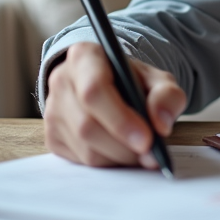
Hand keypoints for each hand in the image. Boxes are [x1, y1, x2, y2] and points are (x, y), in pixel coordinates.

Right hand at [43, 41, 186, 166]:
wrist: (111, 85)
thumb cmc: (132, 81)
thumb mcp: (157, 79)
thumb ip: (167, 96)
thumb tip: (161, 125)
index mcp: (84, 56)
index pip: (94, 90)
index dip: (120, 119)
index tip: (147, 140)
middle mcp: (61, 81)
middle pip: (87, 125)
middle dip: (125, 146)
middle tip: (152, 154)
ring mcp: (53, 111)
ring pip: (85, 149)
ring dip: (119, 158)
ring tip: (140, 151)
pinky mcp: (52, 137)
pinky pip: (81, 161)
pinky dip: (108, 163)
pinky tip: (121, 151)